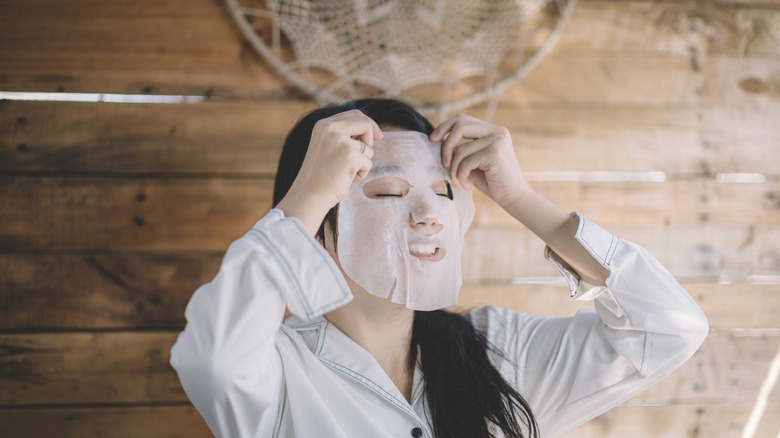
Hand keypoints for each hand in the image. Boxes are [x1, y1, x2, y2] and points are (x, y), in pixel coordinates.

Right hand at [278, 110, 382, 234]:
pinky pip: (368, 162)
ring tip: (345, 172)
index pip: (355, 114)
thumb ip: (342, 135)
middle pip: (365, 122)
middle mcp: (331, 128)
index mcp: (323, 124)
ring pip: (368, 148)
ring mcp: (340, 141)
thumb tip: (370, 131)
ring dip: (362, 162)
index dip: (368, 124)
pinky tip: (347, 179)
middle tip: (367, 153)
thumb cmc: (318, 175)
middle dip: (371, 137)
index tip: (377, 136)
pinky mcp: (350, 156)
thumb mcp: (326, 146)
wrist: (308, 195)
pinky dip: (361, 173)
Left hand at [430, 114, 530, 209]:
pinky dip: (461, 175)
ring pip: (460, 149)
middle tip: (443, 164)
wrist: (515, 198)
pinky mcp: (495, 153)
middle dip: (446, 145)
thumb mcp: (473, 161)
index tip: (432, 140)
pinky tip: (467, 185)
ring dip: (454, 169)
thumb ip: (461, 149)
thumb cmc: (492, 182)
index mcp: (492, 130)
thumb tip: (437, 140)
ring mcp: (497, 140)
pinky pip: (466, 162)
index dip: (444, 127)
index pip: (462, 119)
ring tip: (458, 181)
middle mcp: (497, 131)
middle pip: (460, 126)